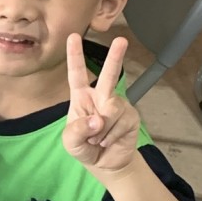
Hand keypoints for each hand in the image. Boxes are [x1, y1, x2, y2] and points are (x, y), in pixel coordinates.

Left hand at [63, 34, 138, 175]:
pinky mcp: (131, 116)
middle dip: (115, 57)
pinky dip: (111, 136)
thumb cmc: (84, 148)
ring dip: (102, 129)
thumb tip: (97, 119)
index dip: (75, 56)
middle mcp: (101, 97)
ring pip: (112, 108)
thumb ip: (77, 131)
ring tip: (97, 139)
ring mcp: (118, 105)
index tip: (73, 36)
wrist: (105, 163)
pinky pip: (121, 122)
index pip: (77, 74)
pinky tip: (108, 141)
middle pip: (108, 75)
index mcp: (82, 98)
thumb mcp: (71, 142)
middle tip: (121, 40)